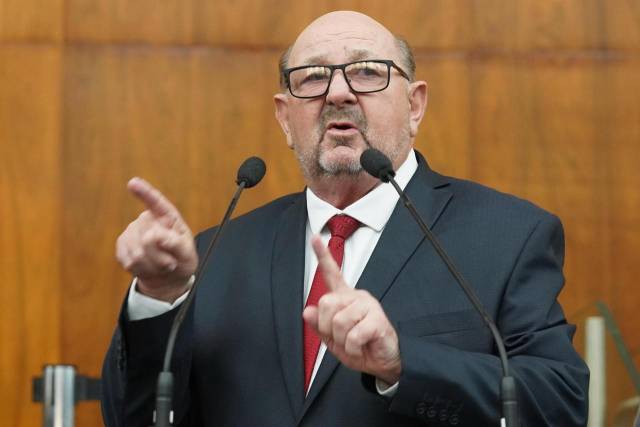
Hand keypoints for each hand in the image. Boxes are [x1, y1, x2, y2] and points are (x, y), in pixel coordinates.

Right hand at [116, 177, 197, 301]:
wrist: (167, 277)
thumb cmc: (181, 260)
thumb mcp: (187, 253)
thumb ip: (176, 244)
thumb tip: (155, 236)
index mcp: (167, 216)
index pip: (156, 203)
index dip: (144, 193)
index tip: (133, 183)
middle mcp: (147, 220)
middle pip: (148, 240)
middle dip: (160, 257)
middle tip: (170, 262)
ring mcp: (131, 232)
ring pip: (137, 254)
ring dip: (152, 266)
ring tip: (160, 265)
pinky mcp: (121, 245)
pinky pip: (128, 261)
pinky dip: (141, 270)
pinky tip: (148, 268)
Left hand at [302, 236, 401, 384]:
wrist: (384, 363)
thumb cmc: (360, 348)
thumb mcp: (333, 340)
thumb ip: (319, 326)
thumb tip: (307, 311)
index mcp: (344, 299)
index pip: (332, 274)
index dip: (322, 256)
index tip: (315, 238)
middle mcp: (356, 297)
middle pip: (326, 303)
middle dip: (327, 327)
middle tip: (341, 338)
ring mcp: (368, 306)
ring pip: (338, 321)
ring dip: (341, 340)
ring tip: (353, 342)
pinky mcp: (377, 319)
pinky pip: (352, 335)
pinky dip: (352, 347)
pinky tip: (361, 346)